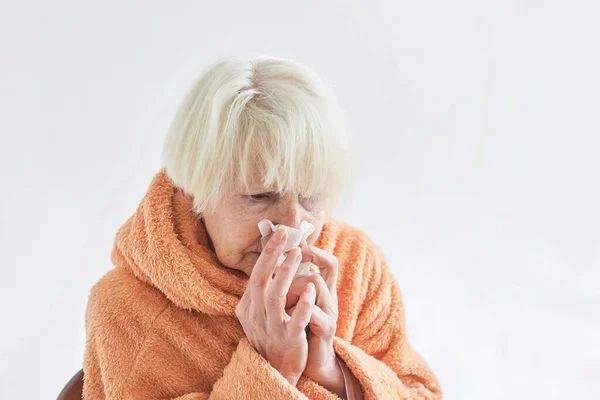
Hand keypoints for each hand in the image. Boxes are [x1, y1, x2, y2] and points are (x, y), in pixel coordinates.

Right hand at [235, 227, 316, 385]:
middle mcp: (256, 316)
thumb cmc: (272, 335)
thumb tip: (273, 260)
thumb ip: (263, 290)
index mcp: (248, 307)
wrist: (277, 371)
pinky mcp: (288, 341)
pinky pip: (294, 320)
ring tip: (298, 254)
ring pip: (275, 296)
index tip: (279, 233)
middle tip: (284, 233)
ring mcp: (271, 328)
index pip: (256, 275)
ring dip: (286, 273)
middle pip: (260, 280)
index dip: (268, 253)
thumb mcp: (261, 313)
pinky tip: (313, 288)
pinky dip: (302, 303)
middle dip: (271, 254)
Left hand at [286, 244, 344, 396]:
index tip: (292, 240)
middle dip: (310, 252)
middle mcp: (329, 297)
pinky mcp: (325, 330)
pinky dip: (303, 305)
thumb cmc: (299, 331)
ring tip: (284, 285)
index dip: (312, 247)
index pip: (327, 259)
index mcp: (321, 290)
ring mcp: (329, 312)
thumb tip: (272, 264)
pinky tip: (291, 303)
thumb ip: (288, 285)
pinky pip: (314, 312)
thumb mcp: (294, 305)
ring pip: (317, 284)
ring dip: (296, 282)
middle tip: (293, 247)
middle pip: (330, 264)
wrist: (312, 365)